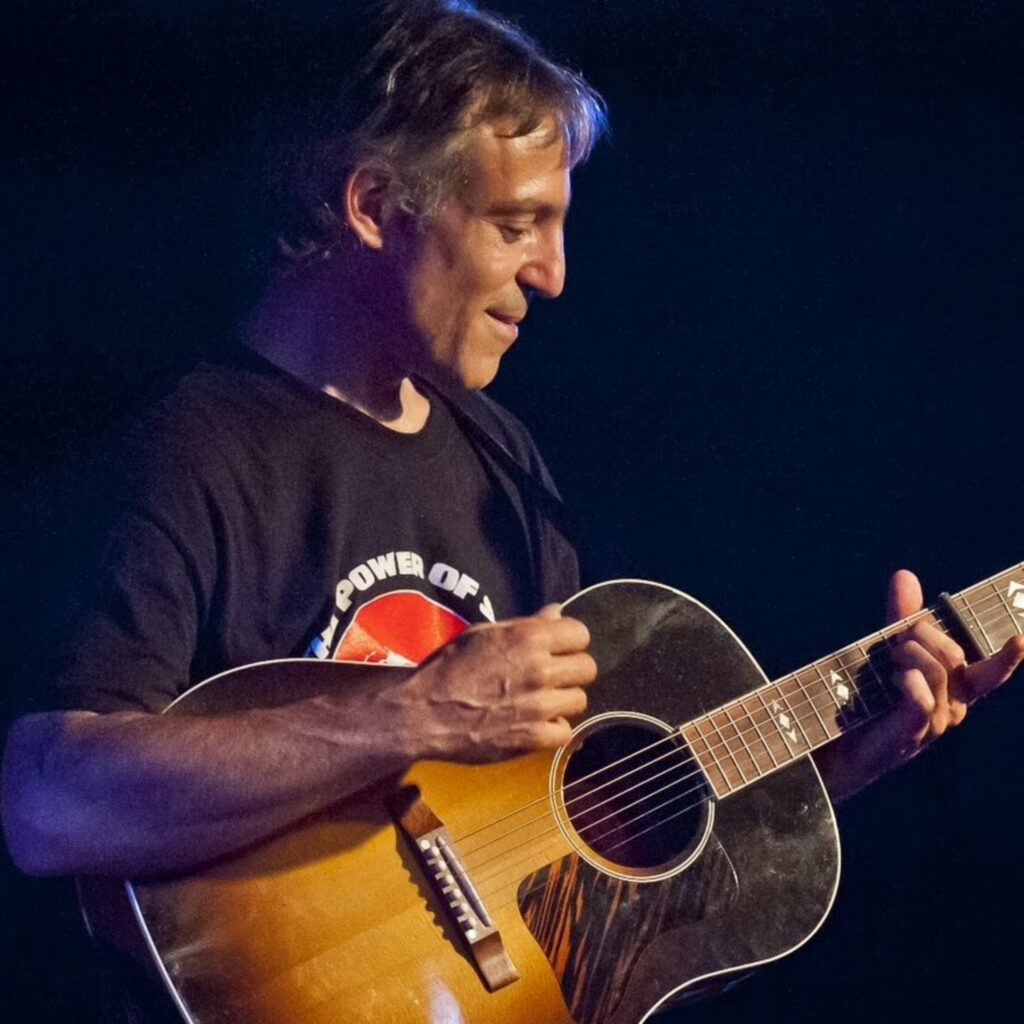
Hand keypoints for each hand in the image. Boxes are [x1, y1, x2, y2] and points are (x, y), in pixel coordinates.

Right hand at [385, 604, 597, 762]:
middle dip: (571, 671)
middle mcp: (540, 669)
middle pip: (587, 668)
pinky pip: (565, 732)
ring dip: (562, 701)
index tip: (557, 649)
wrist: (422, 713)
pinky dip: (552, 730)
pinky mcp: (533, 738)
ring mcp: (539, 705)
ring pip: (579, 700)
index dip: (570, 641)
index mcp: (527, 637)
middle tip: (551, 678)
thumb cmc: (446, 668)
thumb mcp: (482, 634)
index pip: (580, 633)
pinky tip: (534, 724)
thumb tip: (557, 612)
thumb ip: (524, 625)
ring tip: (539, 702)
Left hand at [816, 569, 1023, 801]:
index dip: (1009, 657)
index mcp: (956, 686)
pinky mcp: (914, 733)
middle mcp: (954, 705)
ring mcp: (936, 723)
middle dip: (924, 635)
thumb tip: (905, 574)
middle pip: (955, 656)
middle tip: (898, 637)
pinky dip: (909, 681)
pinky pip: (923, 700)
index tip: (1022, 638)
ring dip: (908, 654)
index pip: (992, 671)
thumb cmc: (870, 692)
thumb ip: (901, 615)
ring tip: (888, 658)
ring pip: (938, 673)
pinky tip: (894, 678)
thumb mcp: (888, 647)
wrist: (838, 736)